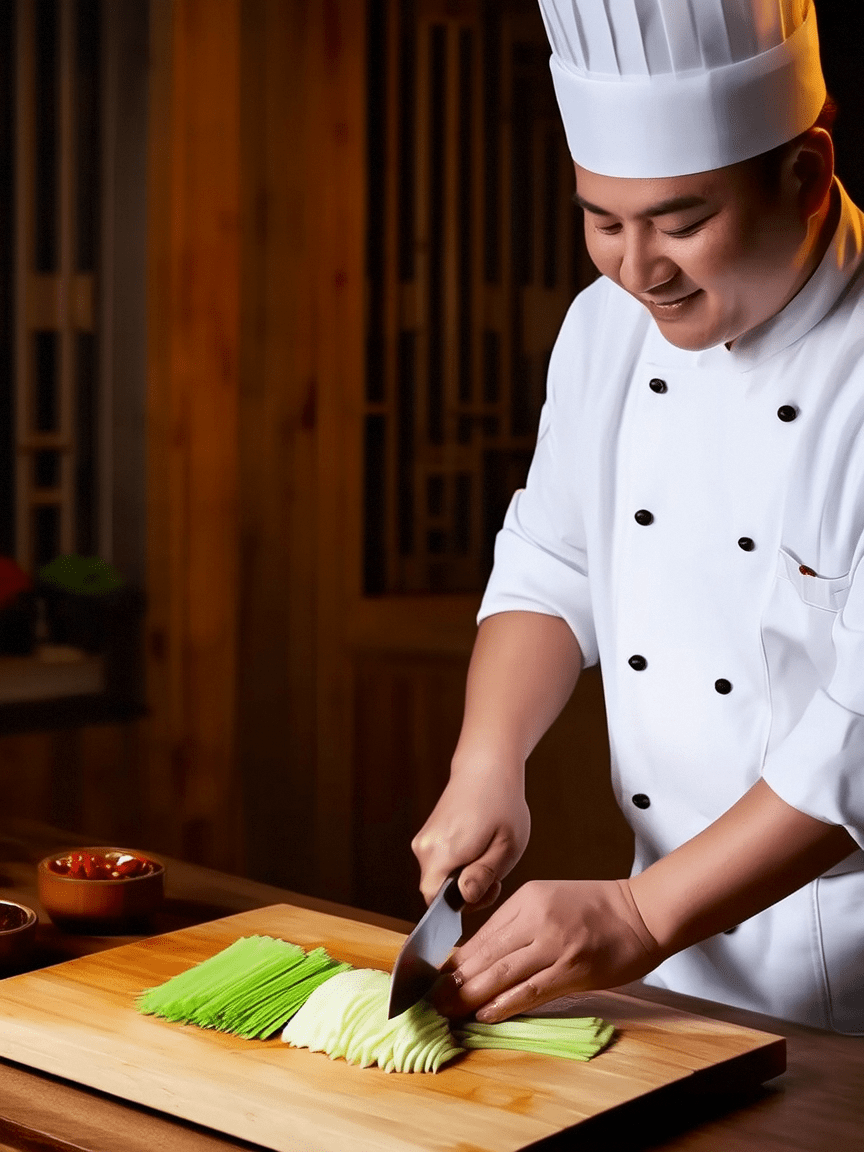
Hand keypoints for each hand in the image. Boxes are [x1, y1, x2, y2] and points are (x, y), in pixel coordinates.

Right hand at [411, 766, 529, 909]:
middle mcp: (424, 848)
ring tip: (488, 851)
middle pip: (438, 891)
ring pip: (440, 877)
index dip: (463, 906)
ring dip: (464, 875)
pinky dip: (458, 862)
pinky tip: (478, 844)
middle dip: (467, 891)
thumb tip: (464, 899)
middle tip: (495, 870)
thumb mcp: (506, 846)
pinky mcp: (427, 834)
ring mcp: (423, 840)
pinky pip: (439, 863)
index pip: (435, 903)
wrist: (486, 767)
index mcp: (443, 853)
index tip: (490, 887)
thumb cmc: (502, 805)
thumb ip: (483, 876)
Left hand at [432, 878, 659, 1021]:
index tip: (437, 977)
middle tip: (432, 1000)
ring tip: (449, 1010)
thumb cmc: (599, 908)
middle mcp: (537, 919)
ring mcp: (555, 944)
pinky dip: (504, 1004)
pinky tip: (486, 1014)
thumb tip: (483, 956)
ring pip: (502, 973)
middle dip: (455, 980)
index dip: (456, 959)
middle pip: (486, 954)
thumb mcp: (550, 901)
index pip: (482, 934)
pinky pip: (530, 990)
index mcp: (528, 900)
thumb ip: (519, 925)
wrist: (643, 912)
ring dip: (472, 995)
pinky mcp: (572, 969)